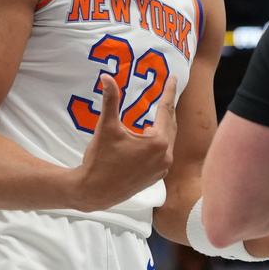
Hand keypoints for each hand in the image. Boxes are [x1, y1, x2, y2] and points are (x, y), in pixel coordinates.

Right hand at [75, 73, 176, 210]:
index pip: (165, 110)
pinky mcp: (156, 177)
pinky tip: (152, 137)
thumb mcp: (106, 127)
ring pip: (167, 140)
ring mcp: (162, 168)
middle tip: (169, 90)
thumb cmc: (100, 160)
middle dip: (167, 108)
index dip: (169, 92)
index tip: (174, 78)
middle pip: (169, 125)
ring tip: (161, 111)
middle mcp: (165, 156)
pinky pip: (163, 154)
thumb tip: (107, 77)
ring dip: (163, 126)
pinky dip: (159, 142)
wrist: (94, 191)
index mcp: (157, 142)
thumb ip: (110, 100)